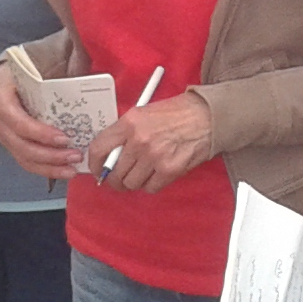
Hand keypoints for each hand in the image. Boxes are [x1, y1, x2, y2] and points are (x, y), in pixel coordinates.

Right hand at [0, 61, 84, 177]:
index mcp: (1, 97)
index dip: (39, 132)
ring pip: (24, 158)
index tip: (64, 138)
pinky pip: (27, 162)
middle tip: (75, 155)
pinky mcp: (11, 145)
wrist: (3, 80)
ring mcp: (3, 135)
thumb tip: (86, 70)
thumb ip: (56, 69)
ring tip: (73, 169)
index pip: (16, 120)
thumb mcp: (34, 65)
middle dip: (50, 155)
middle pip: (21, 145)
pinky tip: (64, 171)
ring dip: (49, 167)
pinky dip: (46, 170)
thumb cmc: (23, 72)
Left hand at [86, 93, 216, 191]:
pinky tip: (157, 174)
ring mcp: (154, 156)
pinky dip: (151, 185)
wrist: (208, 116)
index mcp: (129, 122)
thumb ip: (124, 132)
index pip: (98, 148)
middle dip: (115, 179)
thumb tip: (109, 154)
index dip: (94, 164)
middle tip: (119, 178)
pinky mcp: (169, 169)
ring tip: (142, 174)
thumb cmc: (177, 113)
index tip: (96, 170)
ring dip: (134, 182)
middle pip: (114, 172)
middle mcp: (139, 140)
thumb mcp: (144, 113)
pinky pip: (150, 188)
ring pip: (131, 183)